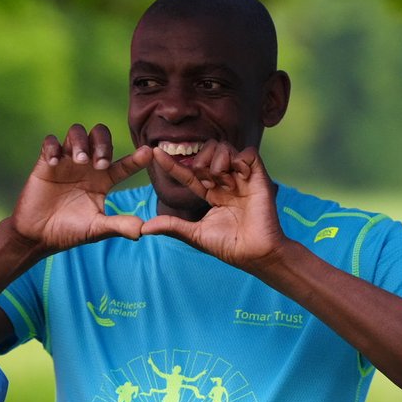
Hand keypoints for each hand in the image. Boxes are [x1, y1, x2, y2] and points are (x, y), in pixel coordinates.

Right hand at [10, 124, 151, 253]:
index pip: (124, 164)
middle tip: (101, 164)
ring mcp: (66, 162)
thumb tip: (144, 230)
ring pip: (77, 132)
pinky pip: (50, 142)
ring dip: (80, 142)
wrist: (38, 236)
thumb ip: (119, 226)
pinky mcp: (45, 162)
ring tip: (80, 161)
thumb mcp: (96, 229)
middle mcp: (87, 166)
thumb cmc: (69, 232)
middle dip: (103, 144)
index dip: (137, 158)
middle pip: (100, 136)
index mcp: (103, 180)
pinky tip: (54, 163)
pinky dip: (53, 148)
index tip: (148, 152)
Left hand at [141, 142, 285, 269]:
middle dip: (200, 160)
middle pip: (207, 152)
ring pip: (225, 148)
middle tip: (204, 180)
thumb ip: (171, 226)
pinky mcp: (259, 177)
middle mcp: (225, 182)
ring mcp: (242, 178)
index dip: (171, 164)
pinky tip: (237, 176)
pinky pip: (248, 153)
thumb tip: (143, 228)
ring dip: (217, 161)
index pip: (188, 173)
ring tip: (222, 181)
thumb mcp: (194, 234)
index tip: (154, 153)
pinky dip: (239, 159)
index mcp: (211, 193)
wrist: (254, 253)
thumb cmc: (228, 247)